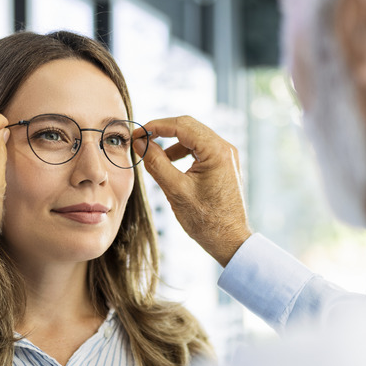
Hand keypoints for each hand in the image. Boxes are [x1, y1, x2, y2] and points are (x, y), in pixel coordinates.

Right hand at [134, 116, 251, 266]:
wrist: (229, 240)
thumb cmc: (206, 220)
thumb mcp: (175, 190)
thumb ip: (155, 163)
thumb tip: (139, 143)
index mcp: (216, 151)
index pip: (182, 125)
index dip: (155, 126)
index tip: (136, 135)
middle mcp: (225, 148)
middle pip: (188, 126)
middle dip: (162, 131)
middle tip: (141, 140)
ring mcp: (226, 156)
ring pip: (193, 136)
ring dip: (172, 142)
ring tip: (153, 155)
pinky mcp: (223, 164)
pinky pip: (199, 148)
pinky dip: (182, 151)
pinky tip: (169, 162)